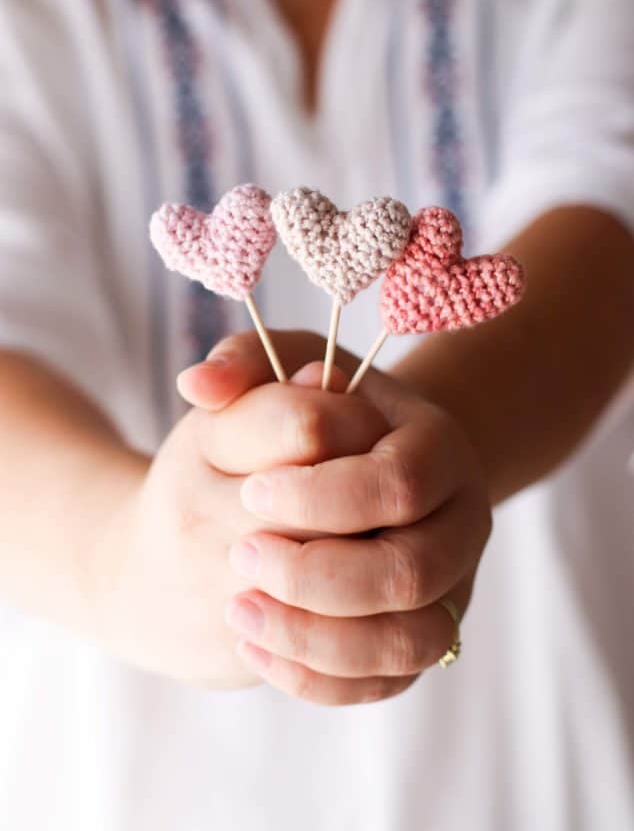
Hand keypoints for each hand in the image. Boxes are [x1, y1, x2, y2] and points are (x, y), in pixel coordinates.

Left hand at [181, 331, 491, 705]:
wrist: (353, 473)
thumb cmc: (313, 418)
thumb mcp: (283, 371)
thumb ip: (245, 364)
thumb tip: (198, 386)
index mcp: (437, 446)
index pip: (399, 482)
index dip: (323, 495)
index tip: (250, 491)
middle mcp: (459, 522)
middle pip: (410, 572)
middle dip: (317, 574)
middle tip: (240, 556)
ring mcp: (449, 587)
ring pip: (409, 642)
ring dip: (317, 638)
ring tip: (238, 612)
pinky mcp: (423, 637)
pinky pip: (386, 681)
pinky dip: (319, 677)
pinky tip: (254, 644)